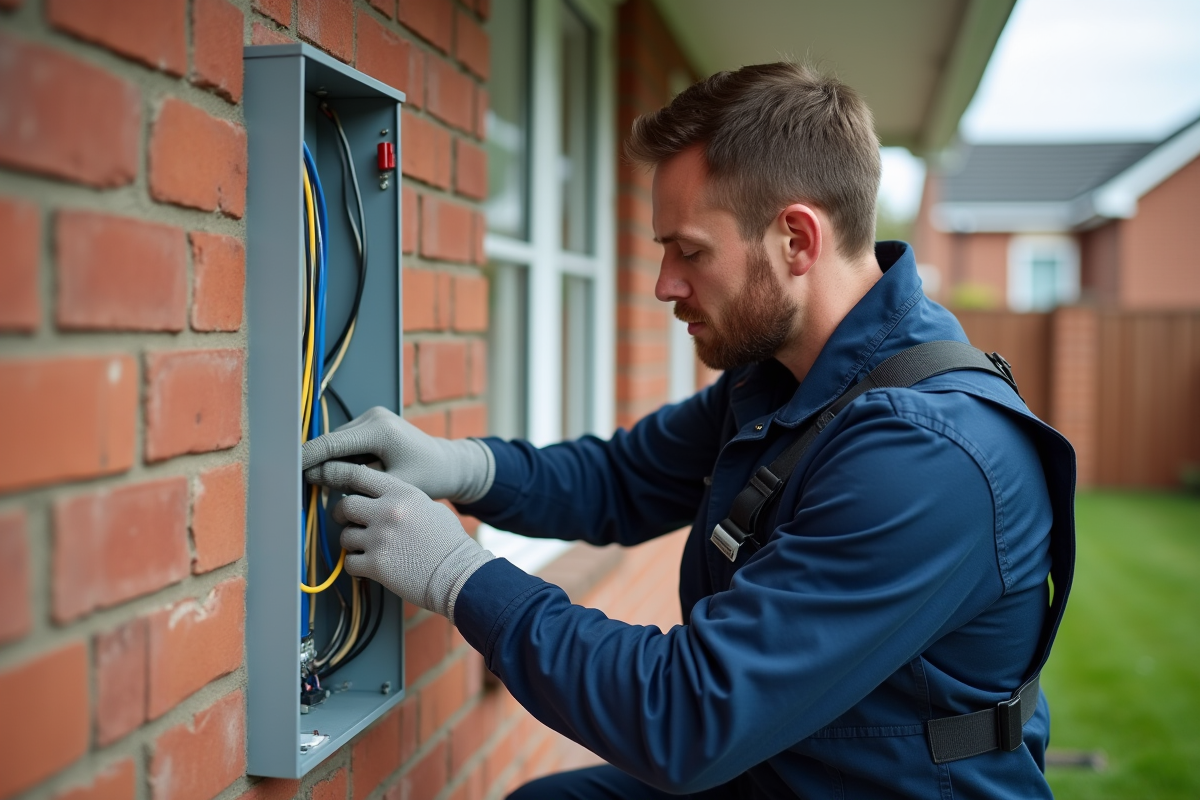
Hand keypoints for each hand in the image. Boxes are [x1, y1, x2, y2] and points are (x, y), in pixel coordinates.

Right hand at [302, 406, 493, 502]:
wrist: (449, 464)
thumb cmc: (428, 477)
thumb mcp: (390, 485)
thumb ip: (352, 481)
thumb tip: (315, 477)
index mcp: (380, 429)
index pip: (332, 443)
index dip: (307, 457)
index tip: (286, 470)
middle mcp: (373, 417)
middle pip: (331, 443)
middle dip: (319, 465)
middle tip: (307, 490)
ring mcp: (372, 416)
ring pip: (336, 444)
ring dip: (333, 465)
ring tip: (342, 487)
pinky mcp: (371, 422)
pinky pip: (346, 443)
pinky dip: (343, 460)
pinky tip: (353, 477)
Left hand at [310, 460, 494, 620]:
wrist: (459, 573)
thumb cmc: (448, 542)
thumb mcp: (428, 506)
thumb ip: (401, 499)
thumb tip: (377, 498)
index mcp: (401, 493)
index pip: (359, 475)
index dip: (344, 480)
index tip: (343, 489)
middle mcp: (387, 512)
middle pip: (344, 505)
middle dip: (342, 515)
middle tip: (348, 521)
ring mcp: (379, 539)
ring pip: (344, 536)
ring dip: (351, 543)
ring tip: (366, 548)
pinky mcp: (375, 565)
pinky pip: (348, 563)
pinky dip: (356, 566)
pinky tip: (369, 566)